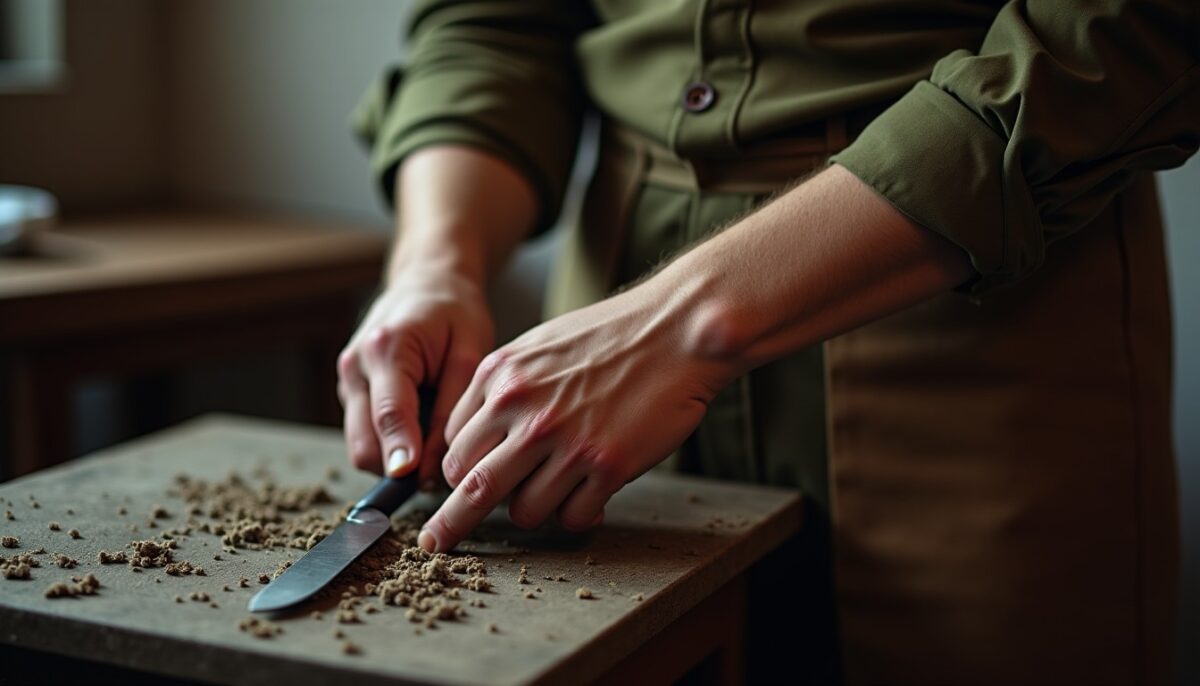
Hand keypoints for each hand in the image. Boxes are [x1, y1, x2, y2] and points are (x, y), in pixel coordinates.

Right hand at [338, 263, 493, 485]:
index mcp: (387, 348)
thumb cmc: (454, 311)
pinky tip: (420, 436)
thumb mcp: (469, 352)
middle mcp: (356, 366)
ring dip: (393, 459)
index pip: (389, 413)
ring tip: (435, 452)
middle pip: (363, 441)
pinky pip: (365, 434)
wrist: (427, 282)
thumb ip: (453, 408)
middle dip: (397, 467)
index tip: (411, 480)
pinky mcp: (351, 392)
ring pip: (360, 444)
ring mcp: (348, 380)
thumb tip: (436, 466)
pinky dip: (389, 445)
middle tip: (440, 477)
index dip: (401, 451)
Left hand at [417, 281, 735, 552]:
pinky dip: (578, 515)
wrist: (678, 330)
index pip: (454, 446)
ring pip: (523, 512)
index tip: (458, 491)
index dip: (457, 474)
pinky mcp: (607, 465)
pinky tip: (594, 495)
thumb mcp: (539, 347)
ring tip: (560, 490)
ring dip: (535, 511)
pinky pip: (572, 518)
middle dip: (453, 522)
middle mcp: (525, 411)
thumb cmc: (613, 336)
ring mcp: (566, 441)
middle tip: (440, 541)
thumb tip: (480, 440)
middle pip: (471, 488)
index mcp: (501, 377)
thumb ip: (503, 390)